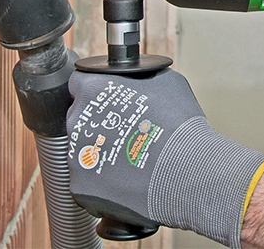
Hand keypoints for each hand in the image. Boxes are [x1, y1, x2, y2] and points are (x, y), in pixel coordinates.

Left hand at [65, 68, 263, 248]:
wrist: (187, 171)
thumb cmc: (179, 125)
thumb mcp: (166, 81)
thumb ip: (139, 77)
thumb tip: (137, 79)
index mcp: (93, 90)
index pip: (80, 83)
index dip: (97, 91)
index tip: (109, 101)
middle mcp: (77, 121)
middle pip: (80, 118)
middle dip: (99, 123)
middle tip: (126, 131)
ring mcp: (76, 156)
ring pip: (83, 150)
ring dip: (101, 151)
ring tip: (129, 158)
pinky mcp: (80, 186)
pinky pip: (88, 179)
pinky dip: (103, 180)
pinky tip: (127, 177)